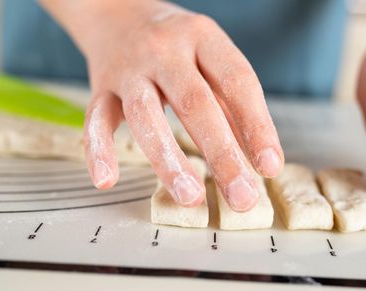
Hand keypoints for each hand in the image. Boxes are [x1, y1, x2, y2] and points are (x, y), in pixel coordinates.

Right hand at [42, 0, 283, 211]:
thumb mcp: (210, 58)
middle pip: (196, 103)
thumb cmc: (176, 46)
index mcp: (203, 38)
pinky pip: (96, 119)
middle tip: (242, 197)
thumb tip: (258, 158)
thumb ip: (232, 104)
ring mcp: (130, 68)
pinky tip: (106, 180)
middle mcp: (166, 50)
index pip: (237, 82)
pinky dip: (98, 150)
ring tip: (191, 197)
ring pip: (145, 115)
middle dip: (222, 155)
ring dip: (169, 160)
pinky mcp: (101, 86)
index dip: (257, 126)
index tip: (270, 167)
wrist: (118, 12)